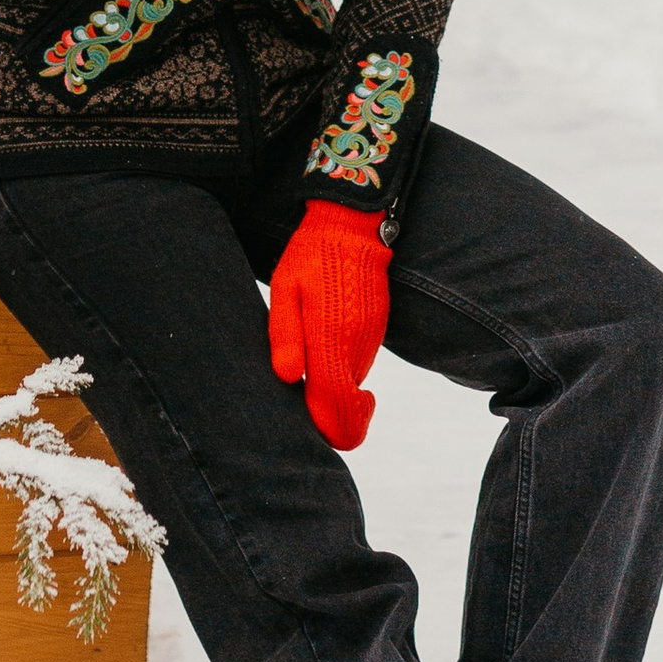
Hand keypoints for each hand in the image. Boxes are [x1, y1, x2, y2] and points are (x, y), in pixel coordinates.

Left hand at [268, 199, 390, 450]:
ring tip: (303, 371)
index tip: (312, 433)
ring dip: (332, 389)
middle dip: (327, 415)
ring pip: (351, 385)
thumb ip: (285, 336)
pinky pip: (358, 365)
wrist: (352, 228)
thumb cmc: (310, 257)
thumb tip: (286, 377)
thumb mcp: (285, 290)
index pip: (335, 405)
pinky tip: (322, 347)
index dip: (326, 429)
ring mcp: (370, 340)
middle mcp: (355, 346)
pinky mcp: (377, 331)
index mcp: (330, 339)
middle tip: (300, 405)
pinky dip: (341, 369)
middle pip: (345, 404)